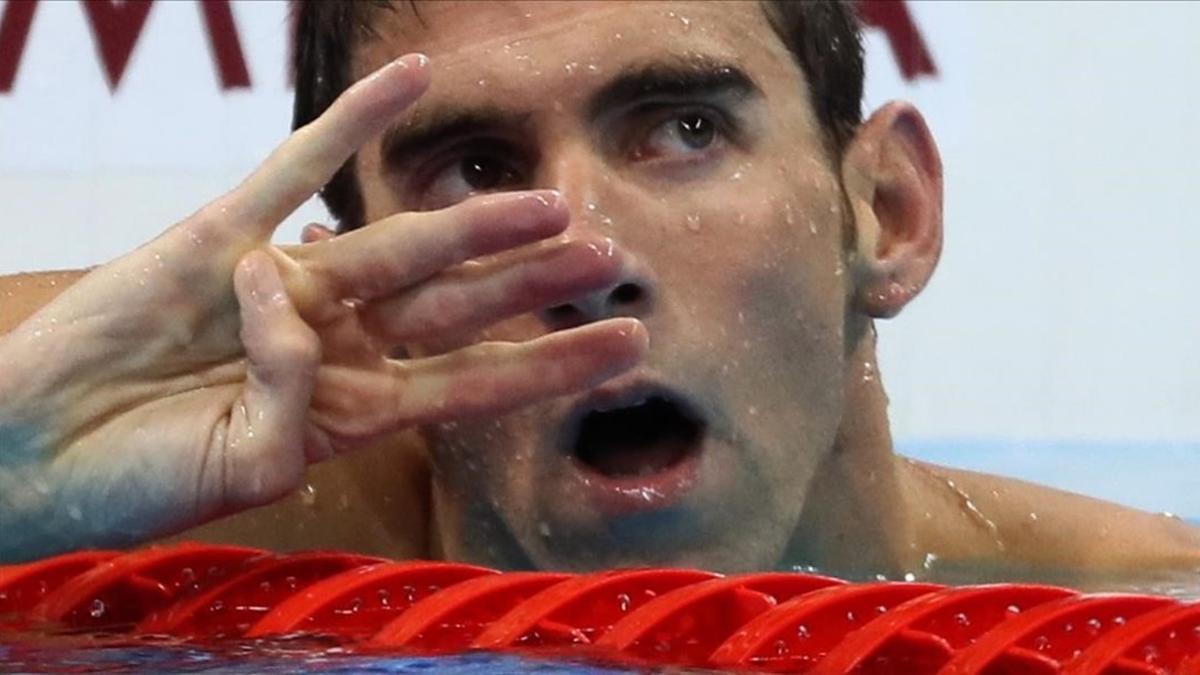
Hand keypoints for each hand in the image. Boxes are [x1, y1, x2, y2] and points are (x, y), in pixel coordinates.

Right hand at [0, 54, 646, 561]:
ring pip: (400, 242)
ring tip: (556, 200)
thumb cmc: (134, 483)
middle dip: (535, 285)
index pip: (475, 382)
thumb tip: (298, 303)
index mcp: (350, 410)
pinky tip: (413, 75)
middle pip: (458, 307)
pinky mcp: (222, 234)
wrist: (31, 453)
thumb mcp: (239, 469)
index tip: (626, 347)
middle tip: (613, 260)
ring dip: (477, 219)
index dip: (553, 364)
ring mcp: (285, 284)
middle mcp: (335, 342)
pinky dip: (353, 119)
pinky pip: (297, 163)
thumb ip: (289, 404)